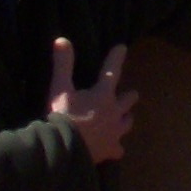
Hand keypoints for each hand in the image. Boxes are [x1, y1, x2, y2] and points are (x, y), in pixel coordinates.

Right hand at [49, 37, 137, 163]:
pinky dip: (116, 148)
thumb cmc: (63, 116)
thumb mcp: (60, 88)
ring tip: (125, 118)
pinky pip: (118, 149)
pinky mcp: (110, 150)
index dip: (116, 58)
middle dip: (129, 96)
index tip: (122, 47)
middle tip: (131, 94)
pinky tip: (114, 150)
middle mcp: (114, 112)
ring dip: (126, 119)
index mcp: (103, 95)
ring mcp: (115, 132)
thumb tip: (62, 40)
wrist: (65, 149)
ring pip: (128, 122)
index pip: (112, 71)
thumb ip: (63, 64)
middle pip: (128, 100)